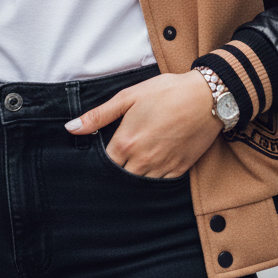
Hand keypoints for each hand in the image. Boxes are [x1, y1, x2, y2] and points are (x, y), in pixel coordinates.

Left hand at [65, 71, 220, 177]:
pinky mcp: (180, 170)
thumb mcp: (129, 96)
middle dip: (115, 175)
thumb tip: (71, 128)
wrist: (206, 96)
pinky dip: (153, 181)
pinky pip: (160, 186)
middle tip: (115, 164)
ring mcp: (162, 168)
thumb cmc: (166, 92)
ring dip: (134, 179)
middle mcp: (142, 161)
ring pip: (139, 186)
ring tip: (133, 165)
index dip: (98, 163)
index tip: (99, 159)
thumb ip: (99, 115)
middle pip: (120, 180)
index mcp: (126, 142)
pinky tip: (151, 168)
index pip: (103, 166)